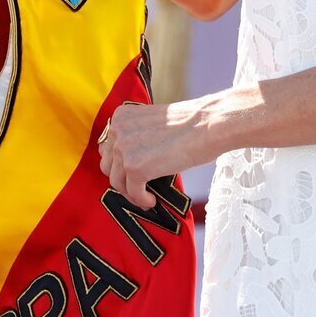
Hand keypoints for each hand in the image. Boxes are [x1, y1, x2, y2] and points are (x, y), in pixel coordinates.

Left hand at [97, 95, 224, 209]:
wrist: (208, 124)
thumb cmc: (189, 124)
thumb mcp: (152, 123)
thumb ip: (135, 136)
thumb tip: (127, 161)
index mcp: (120, 116)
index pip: (107, 147)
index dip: (119, 164)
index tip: (130, 173)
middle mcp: (117, 130)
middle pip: (108, 165)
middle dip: (122, 178)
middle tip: (138, 186)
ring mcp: (124, 149)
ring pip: (117, 182)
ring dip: (131, 192)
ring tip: (146, 195)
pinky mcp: (135, 167)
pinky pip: (132, 193)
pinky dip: (141, 200)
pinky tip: (152, 200)